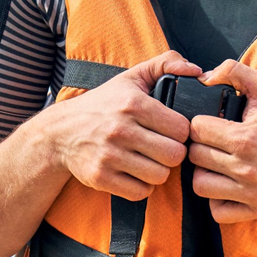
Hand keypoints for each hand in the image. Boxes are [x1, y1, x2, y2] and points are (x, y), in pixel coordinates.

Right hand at [47, 51, 199, 200]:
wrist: (59, 133)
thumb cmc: (102, 105)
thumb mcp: (130, 77)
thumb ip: (165, 64)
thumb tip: (197, 70)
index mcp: (133, 103)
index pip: (181, 129)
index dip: (181, 133)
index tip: (171, 132)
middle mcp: (120, 129)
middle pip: (174, 155)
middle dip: (172, 154)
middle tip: (162, 149)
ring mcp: (108, 156)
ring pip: (159, 176)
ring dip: (158, 171)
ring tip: (149, 161)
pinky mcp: (99, 177)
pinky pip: (140, 192)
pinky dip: (142, 187)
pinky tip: (136, 174)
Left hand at [189, 60, 256, 222]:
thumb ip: (235, 72)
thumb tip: (205, 77)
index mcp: (246, 138)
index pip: (197, 130)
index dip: (201, 123)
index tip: (211, 123)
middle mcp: (246, 168)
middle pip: (195, 157)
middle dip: (202, 145)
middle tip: (215, 141)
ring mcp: (250, 192)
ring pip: (200, 185)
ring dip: (204, 172)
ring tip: (217, 163)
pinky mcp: (256, 209)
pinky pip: (217, 212)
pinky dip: (216, 200)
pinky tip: (225, 185)